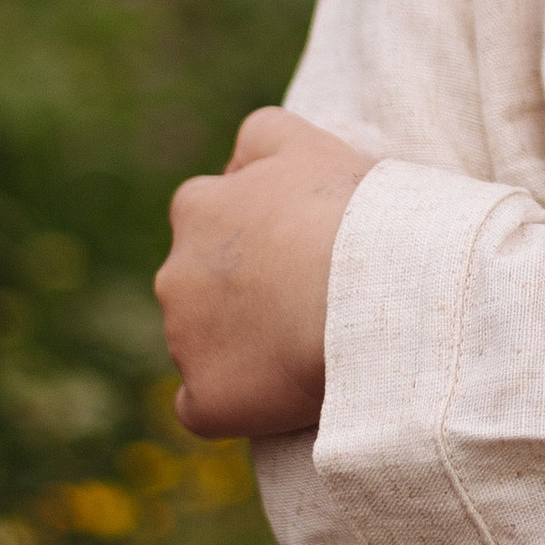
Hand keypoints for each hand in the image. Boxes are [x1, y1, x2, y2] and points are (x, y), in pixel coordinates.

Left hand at [157, 106, 376, 440]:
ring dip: (239, 347)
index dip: (251, 237)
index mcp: (197, 207)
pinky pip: (205, 407)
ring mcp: (184, 340)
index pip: (205, 219)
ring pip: (201, 345)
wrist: (370, 290)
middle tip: (305, 301)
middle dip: (237, 294)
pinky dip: (231, 404)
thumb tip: (238, 161)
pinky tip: (276, 397)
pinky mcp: (206, 398)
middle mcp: (175, 272)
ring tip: (305, 348)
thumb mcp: (307, 144)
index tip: (294, 250)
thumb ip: (262, 137)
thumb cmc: (349, 212)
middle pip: (198, 286)